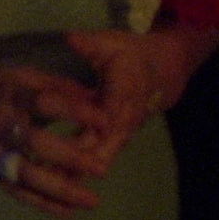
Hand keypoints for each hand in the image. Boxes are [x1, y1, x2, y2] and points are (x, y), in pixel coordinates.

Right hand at [0, 64, 110, 217]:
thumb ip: (51, 85)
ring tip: (92, 201)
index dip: (76, 110)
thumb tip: (93, 94)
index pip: (44, 101)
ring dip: (60, 189)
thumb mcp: (11, 77)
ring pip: (25, 173)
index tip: (106, 120)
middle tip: (102, 168)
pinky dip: (41, 203)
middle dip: (70, 156)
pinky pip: (14, 189)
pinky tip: (66, 212)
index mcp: (6, 93)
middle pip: (35, 141)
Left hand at [64, 28, 212, 166]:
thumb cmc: (129, 55)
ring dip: (83, 167)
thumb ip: (91, 44)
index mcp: (126, 90)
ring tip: (57, 181)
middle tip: (60, 172)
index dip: (98, 126)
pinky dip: (84, 166)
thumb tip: (72, 38)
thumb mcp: (111, 43)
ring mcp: (123, 129)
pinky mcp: (115, 136)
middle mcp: (126, 115)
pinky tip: (62, 178)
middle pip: (108, 140)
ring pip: (104, 151)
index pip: (113, 111)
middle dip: (87, 157)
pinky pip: (100, 153)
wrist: (161, 71)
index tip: (79, 138)